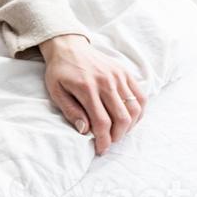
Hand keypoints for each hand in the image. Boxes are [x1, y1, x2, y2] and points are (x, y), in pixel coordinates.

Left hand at [40, 34, 145, 154]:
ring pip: (135, 109)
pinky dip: (139, 112)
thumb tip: (85, 131)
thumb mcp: (56, 92)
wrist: (69, 46)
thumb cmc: (60, 71)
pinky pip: (141, 96)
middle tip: (110, 142)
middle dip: (117, 136)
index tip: (101, 149)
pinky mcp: (126, 73)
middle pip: (122, 118)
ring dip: (130, 126)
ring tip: (119, 132)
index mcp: (87, 88)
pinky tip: (129, 119)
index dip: (104, 140)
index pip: (102, 122)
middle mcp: (106, 82)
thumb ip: (70, 111)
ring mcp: (119, 76)